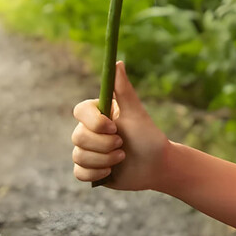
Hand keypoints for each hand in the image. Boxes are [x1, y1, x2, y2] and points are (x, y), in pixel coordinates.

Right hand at [71, 61, 168, 191]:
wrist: (157, 166)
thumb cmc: (148, 136)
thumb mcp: (136, 112)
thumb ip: (123, 89)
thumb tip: (117, 62)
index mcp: (99, 114)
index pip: (80, 111)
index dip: (94, 121)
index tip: (114, 127)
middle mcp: (90, 131)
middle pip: (78, 136)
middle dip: (103, 144)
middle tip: (123, 145)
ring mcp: (88, 151)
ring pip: (79, 156)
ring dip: (104, 160)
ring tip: (122, 157)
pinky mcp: (89, 170)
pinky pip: (79, 173)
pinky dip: (96, 173)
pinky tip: (111, 172)